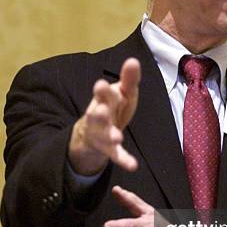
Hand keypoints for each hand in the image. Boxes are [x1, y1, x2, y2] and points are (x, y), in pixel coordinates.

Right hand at [68, 58, 140, 174]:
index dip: (103, 91)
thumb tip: (133, 60)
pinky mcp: (109, 149)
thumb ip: (129, 79)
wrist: (93, 133)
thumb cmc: (113, 107)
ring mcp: (102, 133)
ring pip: (104, 134)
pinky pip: (116, 155)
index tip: (101, 85)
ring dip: (110, 134)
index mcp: (105, 99)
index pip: (105, 94)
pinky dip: (124, 160)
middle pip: (99, 113)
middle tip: (101, 109)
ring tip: (116, 136)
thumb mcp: (122, 93)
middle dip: (100, 111)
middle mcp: (100, 115)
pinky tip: (133, 165)